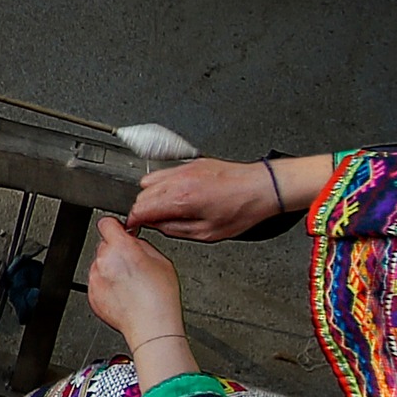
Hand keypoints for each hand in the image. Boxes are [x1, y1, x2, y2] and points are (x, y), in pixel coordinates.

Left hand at [86, 215, 185, 351]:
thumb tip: (132, 240)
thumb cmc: (160, 297)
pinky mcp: (91, 295)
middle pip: (104, 246)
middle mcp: (103, 262)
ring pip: (100, 265)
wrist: (151, 326)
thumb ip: (141, 244)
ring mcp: (95, 279)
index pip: (106, 223)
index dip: (115, 226)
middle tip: (133, 265)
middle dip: (116, 251)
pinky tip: (124, 294)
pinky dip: (107, 285)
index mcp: (121, 249)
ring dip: (111, 269)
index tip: (119, 231)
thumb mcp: (162, 260)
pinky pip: (97, 282)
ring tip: (131, 284)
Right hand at [130, 155, 294, 243]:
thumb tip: (157, 226)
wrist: (263, 187)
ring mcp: (184, 169)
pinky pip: (164, 173)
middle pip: (141, 195)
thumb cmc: (242, 209)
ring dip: (151, 196)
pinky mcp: (191, 164)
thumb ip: (175, 230)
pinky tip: (176, 196)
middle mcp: (179, 180)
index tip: (134, 226)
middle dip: (143, 210)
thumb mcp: (207, 233)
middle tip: (154, 222)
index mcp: (181, 199)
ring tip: (166, 208)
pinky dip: (163, 185)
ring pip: (149, 181)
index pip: (140, 209)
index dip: (134, 221)